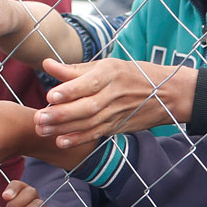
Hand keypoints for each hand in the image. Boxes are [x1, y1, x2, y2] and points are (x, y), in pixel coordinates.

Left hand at [38, 59, 192, 144]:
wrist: (167, 94)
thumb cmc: (132, 74)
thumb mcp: (107, 65)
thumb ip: (75, 69)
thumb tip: (46, 64)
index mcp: (111, 72)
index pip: (88, 83)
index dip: (69, 91)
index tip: (51, 96)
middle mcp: (115, 93)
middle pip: (86, 107)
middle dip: (61, 114)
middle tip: (39, 118)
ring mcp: (117, 112)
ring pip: (89, 122)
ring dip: (65, 128)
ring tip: (43, 130)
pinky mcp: (118, 126)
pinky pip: (97, 133)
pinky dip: (79, 139)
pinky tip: (62, 141)